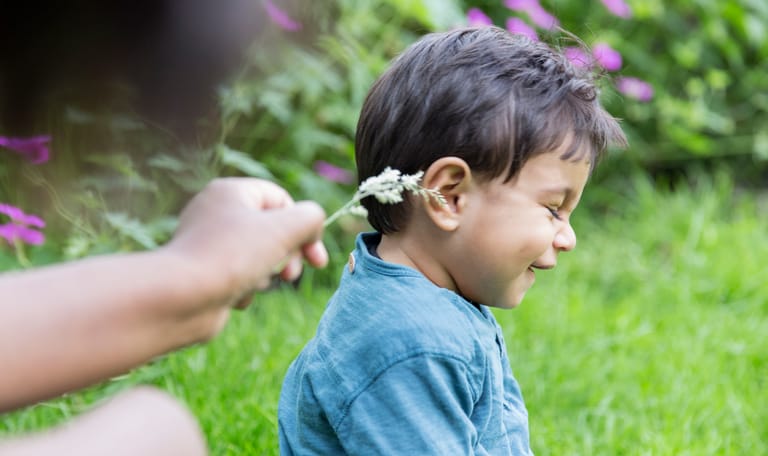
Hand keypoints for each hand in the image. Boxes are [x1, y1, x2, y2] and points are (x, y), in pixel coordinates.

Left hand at [167, 178, 327, 314]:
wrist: (181, 297)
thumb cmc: (232, 256)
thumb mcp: (284, 229)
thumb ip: (310, 218)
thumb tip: (312, 224)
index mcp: (232, 192)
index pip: (282, 200)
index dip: (305, 227)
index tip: (316, 258)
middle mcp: (216, 212)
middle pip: (272, 228)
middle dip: (288, 254)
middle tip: (291, 274)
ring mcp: (209, 243)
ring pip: (258, 255)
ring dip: (267, 273)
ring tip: (258, 283)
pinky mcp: (205, 271)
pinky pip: (239, 275)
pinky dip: (246, 288)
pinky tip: (237, 296)